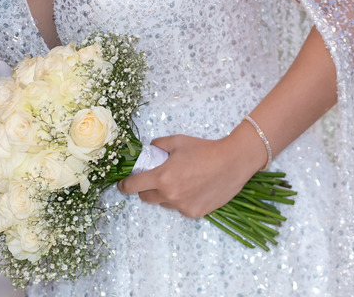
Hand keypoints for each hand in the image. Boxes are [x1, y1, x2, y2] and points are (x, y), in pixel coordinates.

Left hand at [116, 132, 260, 218]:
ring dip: (164, 194)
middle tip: (154, 178)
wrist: (232, 162)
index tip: (121, 185)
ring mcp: (182, 207)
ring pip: (163, 203)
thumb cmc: (204, 149)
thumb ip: (158, 145)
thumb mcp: (177, 141)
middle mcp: (170, 195)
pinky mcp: (195, 213)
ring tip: (179, 180)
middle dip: (145, 188)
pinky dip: (180, 200)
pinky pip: (179, 208)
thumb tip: (150, 149)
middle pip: (146, 197)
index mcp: (162, 177)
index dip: (124, 186)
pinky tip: (192, 188)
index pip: (133, 186)